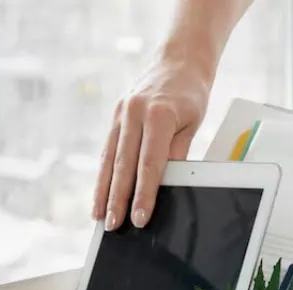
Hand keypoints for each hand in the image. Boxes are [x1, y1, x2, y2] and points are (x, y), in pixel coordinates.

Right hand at [91, 57, 210, 230]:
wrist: (178, 59)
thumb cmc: (191, 93)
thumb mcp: (193, 122)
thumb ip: (178, 152)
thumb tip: (168, 184)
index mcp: (159, 116)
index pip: (149, 165)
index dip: (143, 194)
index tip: (139, 218)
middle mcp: (135, 114)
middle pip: (124, 165)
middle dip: (117, 199)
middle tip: (112, 225)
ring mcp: (121, 113)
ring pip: (109, 159)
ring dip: (103, 190)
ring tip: (99, 215)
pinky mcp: (115, 115)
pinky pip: (108, 149)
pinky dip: (104, 173)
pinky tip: (100, 192)